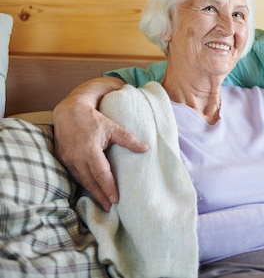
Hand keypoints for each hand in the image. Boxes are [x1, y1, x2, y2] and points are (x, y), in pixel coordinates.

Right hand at [52, 77, 147, 210]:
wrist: (68, 111)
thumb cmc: (94, 119)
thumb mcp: (113, 127)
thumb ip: (128, 140)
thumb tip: (146, 148)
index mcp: (90, 150)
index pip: (101, 174)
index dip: (108, 188)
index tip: (116, 200)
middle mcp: (77, 157)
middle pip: (90, 181)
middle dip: (100, 196)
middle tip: (110, 207)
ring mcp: (67, 159)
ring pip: (81, 180)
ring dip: (92, 191)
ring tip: (103, 202)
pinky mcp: (62, 159)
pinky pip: (74, 174)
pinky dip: (83, 183)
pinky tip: (91, 189)